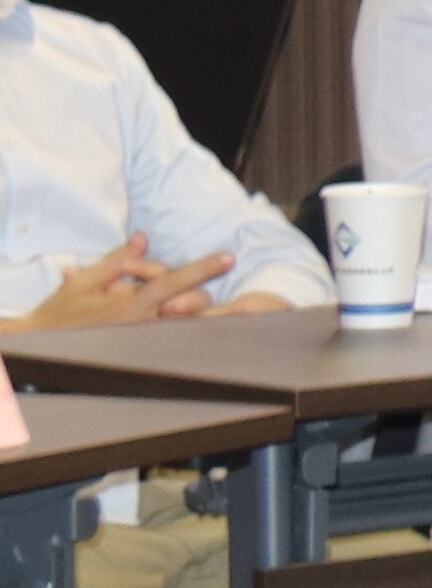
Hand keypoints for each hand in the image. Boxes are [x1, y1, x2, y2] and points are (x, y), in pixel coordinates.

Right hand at [3, 237, 231, 330]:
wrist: (45, 342)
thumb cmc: (64, 310)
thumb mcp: (87, 280)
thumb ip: (119, 260)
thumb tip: (142, 238)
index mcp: (132, 304)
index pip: (175, 281)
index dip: (203, 269)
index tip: (229, 258)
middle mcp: (145, 324)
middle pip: (191, 306)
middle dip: (201, 292)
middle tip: (206, 280)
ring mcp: (146, 339)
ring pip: (186, 323)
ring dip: (195, 309)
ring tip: (204, 304)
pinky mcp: (144, 349)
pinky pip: (173, 336)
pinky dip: (185, 324)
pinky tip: (192, 318)